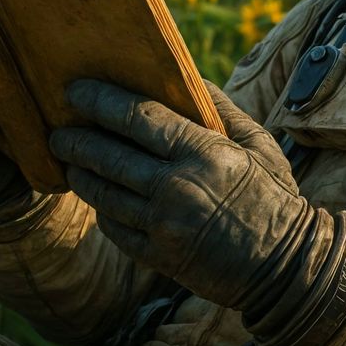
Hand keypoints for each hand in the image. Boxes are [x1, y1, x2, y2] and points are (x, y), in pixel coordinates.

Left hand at [48, 80, 317, 309]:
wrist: (287, 268)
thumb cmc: (275, 198)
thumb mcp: (259, 145)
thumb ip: (223, 109)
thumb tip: (189, 78)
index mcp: (204, 153)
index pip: (138, 118)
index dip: (101, 101)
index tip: (76, 90)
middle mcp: (178, 187)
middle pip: (109, 156)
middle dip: (76, 140)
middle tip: (58, 130)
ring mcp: (165, 226)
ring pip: (105, 194)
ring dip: (81, 175)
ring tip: (69, 161)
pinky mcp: (159, 257)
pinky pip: (115, 228)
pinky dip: (102, 209)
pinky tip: (98, 196)